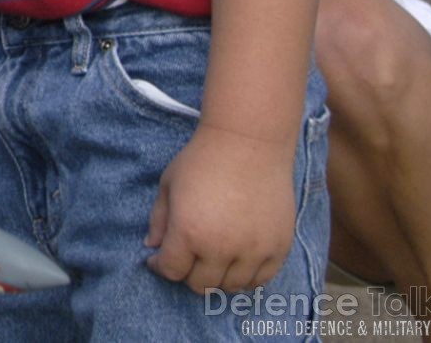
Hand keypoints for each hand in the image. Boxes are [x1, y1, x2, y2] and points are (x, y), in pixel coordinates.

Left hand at [145, 124, 297, 293]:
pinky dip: (246, 277)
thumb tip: (152, 247)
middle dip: (187, 273)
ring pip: (231, 287)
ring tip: (212, 260)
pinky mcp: (278, 248)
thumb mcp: (169, 184)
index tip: (158, 259)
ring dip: (218, 277)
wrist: (249, 142)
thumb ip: (159, 219)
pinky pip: (260, 280)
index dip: (160, 266)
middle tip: (186, 258)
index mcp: (189, 232)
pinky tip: (237, 261)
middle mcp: (221, 248)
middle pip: (201, 284)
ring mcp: (253, 251)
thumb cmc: (203, 159)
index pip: (171, 270)